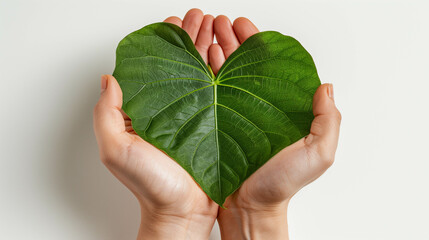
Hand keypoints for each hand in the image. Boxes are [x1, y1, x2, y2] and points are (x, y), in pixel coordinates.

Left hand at [93, 9, 217, 239]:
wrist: (183, 210)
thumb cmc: (150, 184)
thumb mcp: (116, 149)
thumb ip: (107, 113)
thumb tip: (109, 78)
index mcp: (149, 108)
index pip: (157, 66)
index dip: (165, 42)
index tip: (172, 22)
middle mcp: (173, 107)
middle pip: (182, 63)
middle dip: (191, 35)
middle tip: (200, 16)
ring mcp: (196, 113)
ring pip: (203, 71)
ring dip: (209, 46)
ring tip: (216, 25)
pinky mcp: (216, 122)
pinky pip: (222, 90)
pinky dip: (224, 69)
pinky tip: (227, 52)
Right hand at [213, 16, 341, 239]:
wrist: (249, 206)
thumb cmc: (282, 183)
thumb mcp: (317, 153)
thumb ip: (328, 120)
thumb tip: (325, 86)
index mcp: (279, 106)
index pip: (267, 65)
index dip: (255, 42)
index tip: (244, 25)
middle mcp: (254, 105)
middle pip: (242, 64)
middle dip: (230, 38)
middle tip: (219, 21)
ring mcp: (232, 113)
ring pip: (222, 73)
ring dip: (214, 49)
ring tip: (204, 30)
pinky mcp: (213, 123)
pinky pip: (206, 93)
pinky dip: (202, 74)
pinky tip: (197, 59)